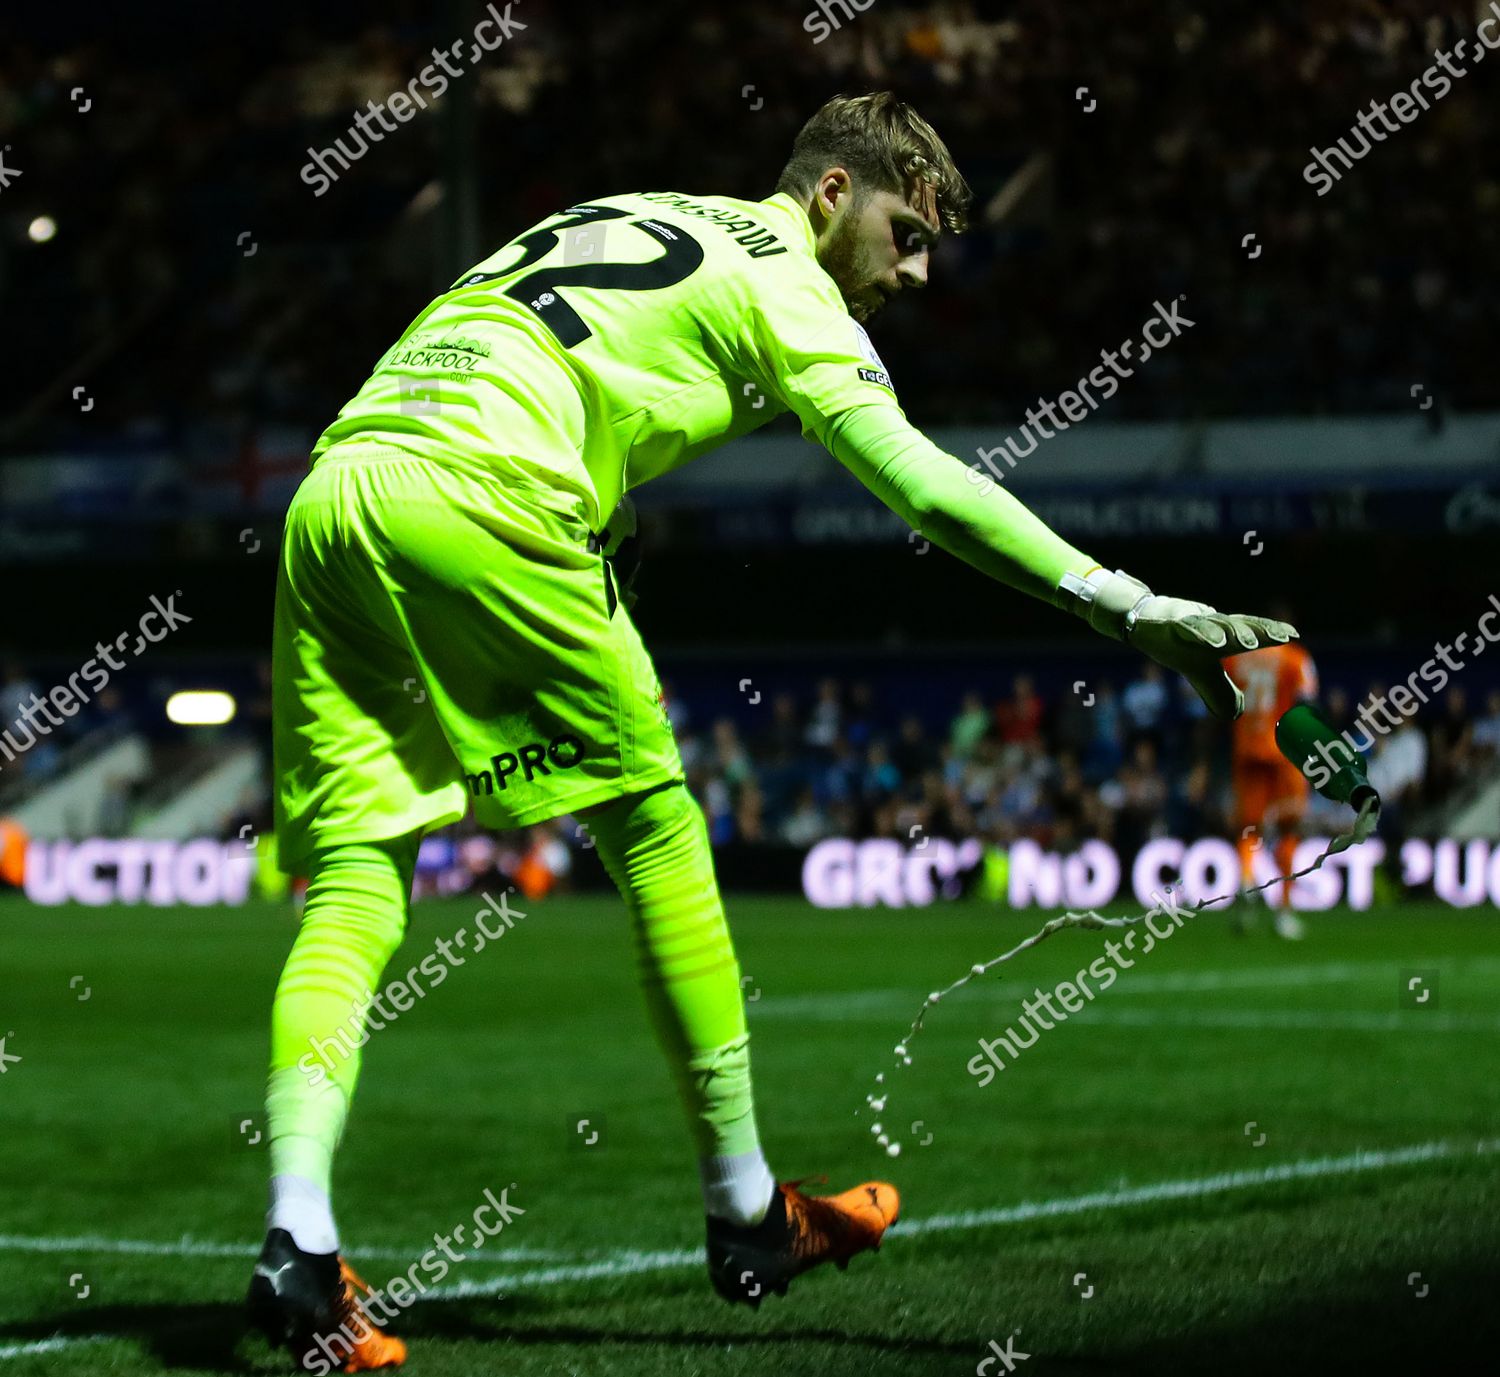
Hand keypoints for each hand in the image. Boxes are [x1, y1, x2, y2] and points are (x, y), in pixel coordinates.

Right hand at [1073, 569, 1297, 718]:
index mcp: (1221, 637)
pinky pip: (1187, 629)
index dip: (1271, 633)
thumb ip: (1219, 690)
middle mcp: (1210, 627)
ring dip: (1233, 633)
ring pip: (1215, 626)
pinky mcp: (1170, 625)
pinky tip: (1213, 641)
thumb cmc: (1176, 645)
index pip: (1250, 632)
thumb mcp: (1199, 672)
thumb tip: (1236, 713)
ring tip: (1250, 642)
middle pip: (1239, 626)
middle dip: (1260, 631)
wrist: (1141, 623)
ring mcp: (1190, 623)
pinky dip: (1201, 633)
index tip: (1293, 634)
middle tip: (1283, 636)